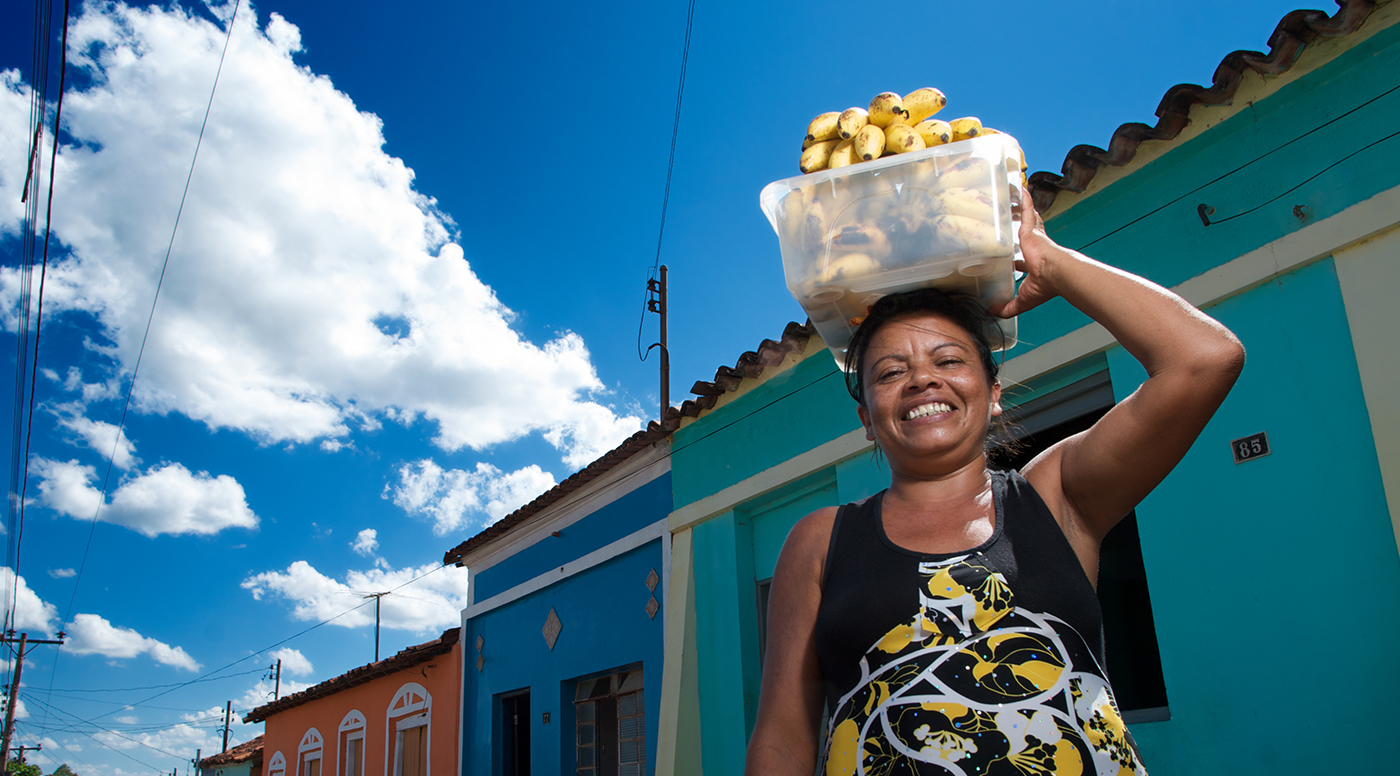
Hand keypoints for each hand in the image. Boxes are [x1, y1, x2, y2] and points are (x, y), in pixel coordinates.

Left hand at [987, 187, 1067, 318]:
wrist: (1056, 273)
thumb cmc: (1045, 285)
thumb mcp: (1023, 299)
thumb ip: (1007, 307)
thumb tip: (991, 313)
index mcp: (1031, 262)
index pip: (1020, 259)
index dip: (1014, 258)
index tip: (1009, 258)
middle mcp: (1033, 247)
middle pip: (1023, 234)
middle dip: (1017, 227)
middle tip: (1008, 220)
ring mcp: (1034, 236)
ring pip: (1025, 219)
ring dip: (1019, 208)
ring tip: (1011, 198)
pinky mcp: (1033, 228)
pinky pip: (1027, 209)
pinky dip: (1024, 199)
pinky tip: (1021, 187)